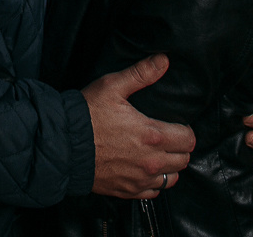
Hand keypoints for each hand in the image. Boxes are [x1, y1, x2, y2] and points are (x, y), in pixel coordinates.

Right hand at [83, 54, 194, 199]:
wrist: (63, 146)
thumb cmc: (87, 115)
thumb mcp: (112, 87)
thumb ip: (141, 74)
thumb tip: (164, 60)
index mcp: (152, 135)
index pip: (188, 139)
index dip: (186, 130)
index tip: (176, 125)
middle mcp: (151, 162)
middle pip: (184, 160)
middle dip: (180, 148)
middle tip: (167, 137)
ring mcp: (140, 179)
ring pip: (172, 178)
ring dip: (169, 167)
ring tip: (158, 154)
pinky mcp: (128, 191)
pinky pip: (154, 192)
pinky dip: (154, 182)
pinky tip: (144, 169)